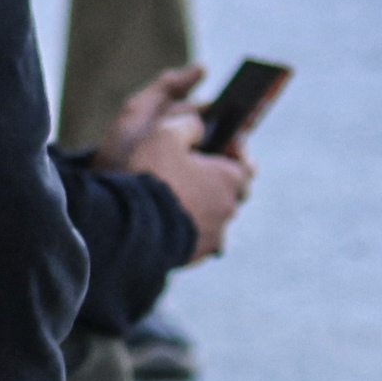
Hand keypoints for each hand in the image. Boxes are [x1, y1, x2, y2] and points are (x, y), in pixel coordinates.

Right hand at [100, 69, 252, 259]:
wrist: (134, 227)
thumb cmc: (153, 176)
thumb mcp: (166, 134)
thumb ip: (188, 124)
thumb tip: (198, 125)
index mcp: (229, 179)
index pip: (247, 167)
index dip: (234, 157)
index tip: (218, 151)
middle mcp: (227, 209)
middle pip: (230, 194)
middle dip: (215, 184)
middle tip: (191, 175)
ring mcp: (213, 236)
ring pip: (214, 219)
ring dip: (200, 209)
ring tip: (173, 202)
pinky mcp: (196, 255)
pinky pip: (197, 240)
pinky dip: (187, 231)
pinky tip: (165, 223)